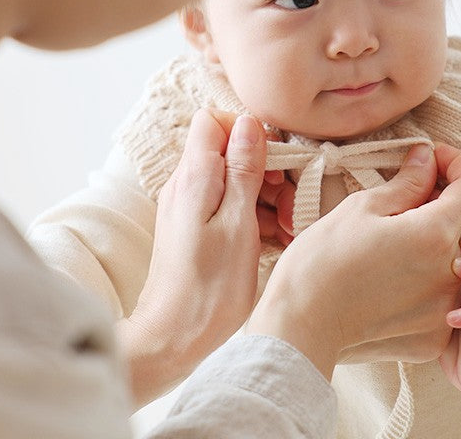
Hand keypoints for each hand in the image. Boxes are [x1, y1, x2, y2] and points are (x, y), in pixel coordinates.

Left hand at [117, 109, 266, 405]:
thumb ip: (243, 170)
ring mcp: (188, 207)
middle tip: (289, 201)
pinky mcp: (194, 228)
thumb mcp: (238, 223)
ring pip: (232, 180)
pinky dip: (252, 216)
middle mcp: (186, 186)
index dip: (247, 132)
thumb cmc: (208, 287)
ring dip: (265, 197)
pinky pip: (227, 206)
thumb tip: (249, 123)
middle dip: (265, 169)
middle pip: (228, 151)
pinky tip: (274, 239)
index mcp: (194, 177)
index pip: (214, 121)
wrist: (171, 339)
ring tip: (288, 226)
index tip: (273, 161)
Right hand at [246, 143, 460, 379]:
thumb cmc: (322, 262)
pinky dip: (428, 281)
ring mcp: (446, 309)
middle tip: (401, 200)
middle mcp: (451, 273)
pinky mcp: (436, 338)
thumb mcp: (362, 207)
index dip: (457, 165)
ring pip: (457, 260)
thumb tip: (427, 158)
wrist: (300, 326)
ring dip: (435, 243)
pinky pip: (446, 297)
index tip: (434, 159)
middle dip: (440, 204)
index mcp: (434, 233)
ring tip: (393, 243)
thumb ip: (407, 182)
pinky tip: (393, 277)